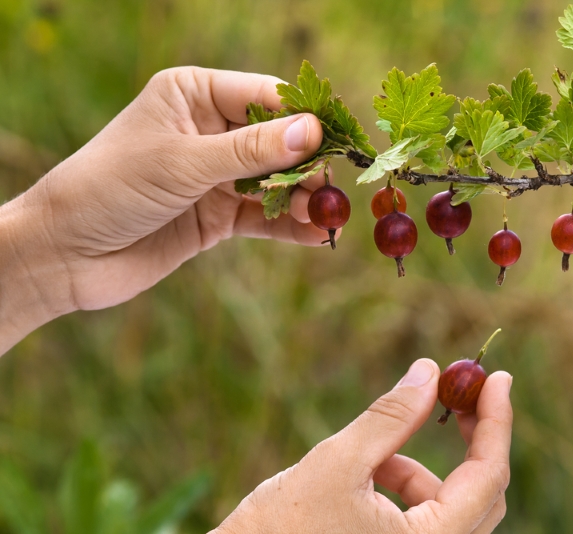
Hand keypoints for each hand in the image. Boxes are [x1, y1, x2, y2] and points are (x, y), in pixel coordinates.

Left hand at [0, 67, 328, 351]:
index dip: (305, 118)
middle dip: (308, 165)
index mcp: (195, 95)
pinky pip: (264, 216)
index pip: (266, 97)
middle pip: (279, 141)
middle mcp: (210, 130)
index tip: (339, 141)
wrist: (65, 255)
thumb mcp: (183, 163)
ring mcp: (216, 175)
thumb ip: (250, 151)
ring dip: (304, 198)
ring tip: (329, 217)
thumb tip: (313, 131)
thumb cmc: (111, 188)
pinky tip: (317, 236)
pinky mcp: (217, 215)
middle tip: (335, 188)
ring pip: (276, 181)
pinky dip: (290, 226)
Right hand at [213, 359, 512, 533]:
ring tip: (379, 451)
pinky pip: (425, 521)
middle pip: (483, 495)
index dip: (496, 422)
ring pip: (452, 508)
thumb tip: (430, 372)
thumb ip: (391, 417)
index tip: (498, 378)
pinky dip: (406, 489)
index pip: (489, 476)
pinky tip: (370, 475)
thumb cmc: (281, 530)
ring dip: (424, 468)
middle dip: (472, 440)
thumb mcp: (339, 463)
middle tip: (458, 394)